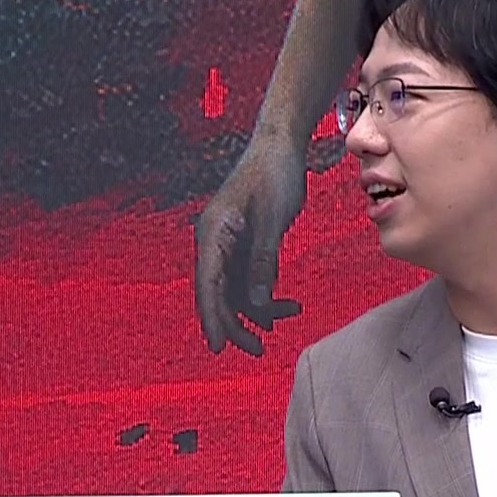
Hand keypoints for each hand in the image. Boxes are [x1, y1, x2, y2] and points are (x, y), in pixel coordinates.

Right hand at [194, 130, 306, 355]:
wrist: (282, 145)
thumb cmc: (274, 175)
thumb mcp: (272, 220)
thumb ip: (262, 262)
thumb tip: (256, 305)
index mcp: (212, 234)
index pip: (207, 285)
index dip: (212, 318)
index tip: (218, 347)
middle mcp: (215, 242)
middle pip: (218, 294)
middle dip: (236, 324)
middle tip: (258, 350)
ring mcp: (230, 245)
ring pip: (236, 290)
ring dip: (258, 309)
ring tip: (289, 317)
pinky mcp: (245, 245)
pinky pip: (250, 279)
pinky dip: (266, 294)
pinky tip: (289, 304)